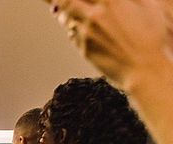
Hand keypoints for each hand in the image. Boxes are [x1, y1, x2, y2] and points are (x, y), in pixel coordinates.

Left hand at [50, 0, 170, 92]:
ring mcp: (86, 32)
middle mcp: (95, 14)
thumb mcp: (147, 8)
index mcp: (111, 0)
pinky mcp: (82, 48)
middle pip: (65, 1)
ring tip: (73, 15)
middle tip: (62, 3)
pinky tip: (86, 32)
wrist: (143, 68)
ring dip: (66, 15)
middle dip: (62, 1)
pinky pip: (72, 34)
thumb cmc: (150, 38)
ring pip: (65, 18)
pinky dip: (75, 31)